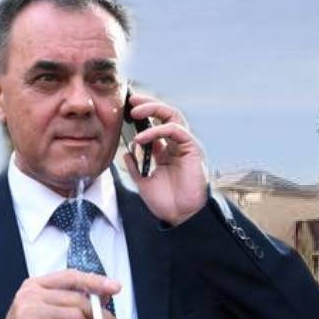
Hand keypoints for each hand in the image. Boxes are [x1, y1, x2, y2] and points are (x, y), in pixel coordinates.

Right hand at [0, 269, 124, 318]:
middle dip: (102, 318)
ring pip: (75, 318)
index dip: (95, 281)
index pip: (70, 276)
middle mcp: (30, 296)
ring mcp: (27, 314)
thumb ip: (73, 305)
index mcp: (35, 286)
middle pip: (78, 301)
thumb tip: (104, 298)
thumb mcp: (53, 318)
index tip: (115, 288)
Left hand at [122, 93, 207, 225]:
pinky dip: (157, 130)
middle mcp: (176, 145)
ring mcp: (185, 146)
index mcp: (166, 151)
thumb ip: (135, 166)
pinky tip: (142, 138)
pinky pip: (176, 130)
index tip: (125, 109)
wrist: (181, 217)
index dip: (143, 114)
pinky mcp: (193, 149)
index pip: (156, 124)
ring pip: (173, 116)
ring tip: (134, 112)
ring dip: (153, 109)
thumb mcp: (143, 181)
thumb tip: (126, 152)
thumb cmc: (166, 202)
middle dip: (149, 104)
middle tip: (131, 101)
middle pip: (165, 114)